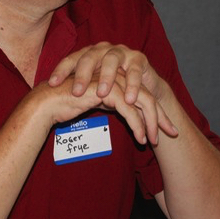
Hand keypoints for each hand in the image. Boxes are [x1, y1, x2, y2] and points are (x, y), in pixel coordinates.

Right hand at [39, 70, 177, 145]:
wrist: (47, 103)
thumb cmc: (68, 104)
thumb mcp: (97, 103)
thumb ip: (112, 103)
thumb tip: (130, 114)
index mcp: (115, 77)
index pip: (141, 94)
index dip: (155, 112)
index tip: (164, 129)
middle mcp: (116, 76)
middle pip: (147, 96)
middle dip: (161, 116)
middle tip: (172, 134)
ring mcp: (112, 81)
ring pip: (143, 101)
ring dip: (151, 123)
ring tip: (153, 141)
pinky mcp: (106, 91)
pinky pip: (130, 110)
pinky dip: (138, 125)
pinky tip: (140, 138)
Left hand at [49, 42, 152, 103]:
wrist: (142, 87)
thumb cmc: (112, 88)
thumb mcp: (92, 89)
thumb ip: (77, 89)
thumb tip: (48, 97)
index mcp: (88, 54)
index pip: (71, 60)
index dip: (61, 70)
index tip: (52, 84)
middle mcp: (103, 49)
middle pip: (89, 57)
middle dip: (82, 75)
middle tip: (76, 92)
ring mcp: (121, 52)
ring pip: (111, 60)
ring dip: (106, 77)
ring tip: (102, 94)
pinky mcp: (139, 58)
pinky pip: (134, 69)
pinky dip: (131, 84)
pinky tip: (128, 98)